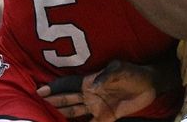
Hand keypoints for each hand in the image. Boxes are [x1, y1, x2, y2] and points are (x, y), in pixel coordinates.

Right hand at [38, 61, 157, 121]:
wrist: (150, 85)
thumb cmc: (133, 72)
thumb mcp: (120, 70)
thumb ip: (106, 76)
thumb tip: (93, 86)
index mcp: (90, 81)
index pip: (68, 85)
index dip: (55, 88)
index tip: (40, 91)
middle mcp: (90, 94)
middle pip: (67, 99)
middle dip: (53, 101)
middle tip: (36, 104)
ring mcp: (97, 106)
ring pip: (74, 112)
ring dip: (62, 115)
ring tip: (47, 118)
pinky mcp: (106, 117)